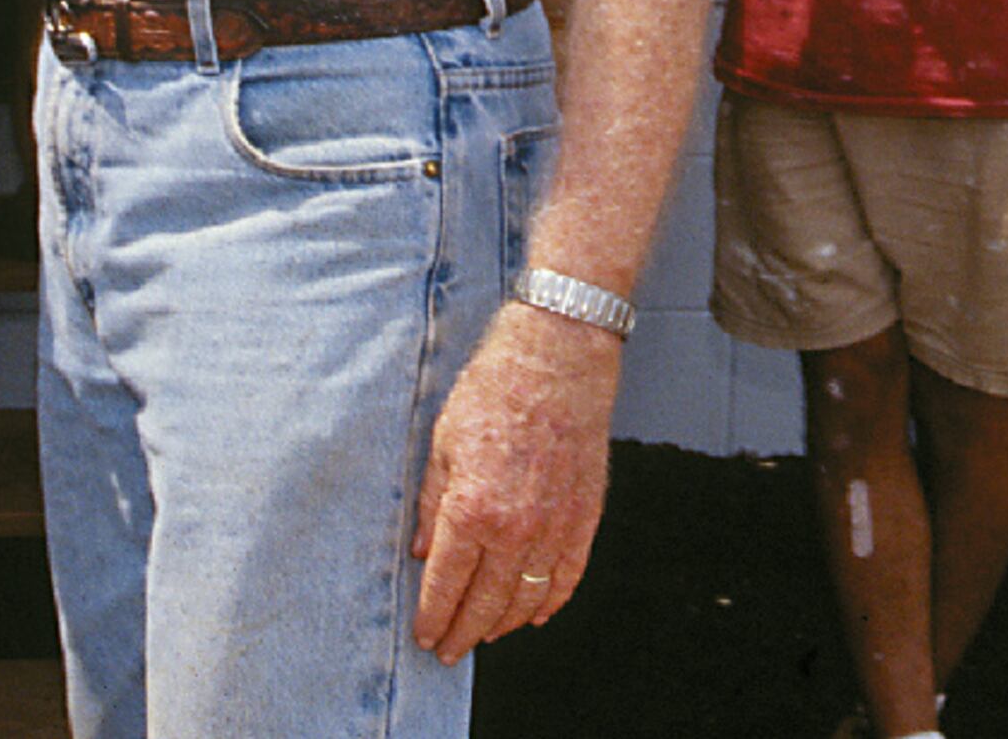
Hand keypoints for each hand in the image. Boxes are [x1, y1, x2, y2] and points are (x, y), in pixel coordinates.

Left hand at [410, 304, 619, 658]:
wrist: (557, 358)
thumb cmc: (494, 389)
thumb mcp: (442, 442)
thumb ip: (432, 505)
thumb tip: (423, 553)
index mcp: (472, 507)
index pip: (447, 583)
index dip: (434, 616)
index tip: (426, 636)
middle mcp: (515, 527)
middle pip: (486, 602)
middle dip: (464, 632)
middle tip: (449, 650)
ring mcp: (555, 526)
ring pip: (528, 597)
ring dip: (503, 623)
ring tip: (485, 635)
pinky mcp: (585, 516)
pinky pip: (568, 575)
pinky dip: (551, 601)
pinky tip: (535, 614)